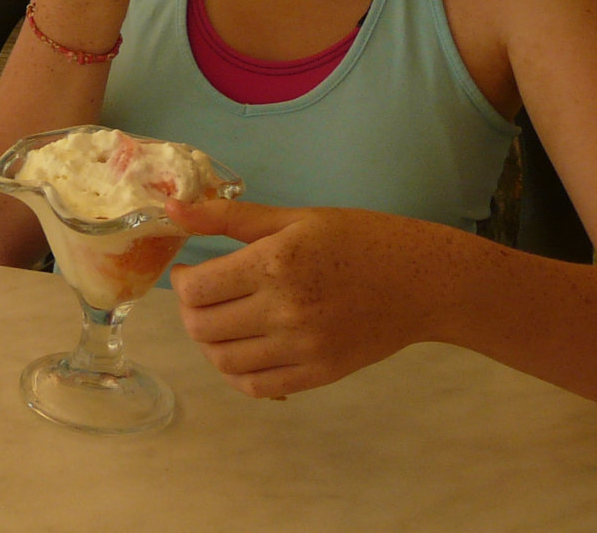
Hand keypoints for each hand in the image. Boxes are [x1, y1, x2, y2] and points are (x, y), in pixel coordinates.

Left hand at [168, 198, 455, 397]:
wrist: (423, 281)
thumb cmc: (359, 238)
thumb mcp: (294, 217)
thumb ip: (228, 216)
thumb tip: (173, 210)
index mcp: (275, 264)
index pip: (196, 289)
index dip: (182, 281)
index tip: (189, 270)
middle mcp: (284, 310)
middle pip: (202, 328)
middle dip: (190, 311)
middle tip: (203, 295)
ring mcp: (302, 348)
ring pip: (223, 361)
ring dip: (210, 343)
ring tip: (221, 320)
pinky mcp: (319, 374)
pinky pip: (257, 386)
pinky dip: (236, 373)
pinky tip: (243, 348)